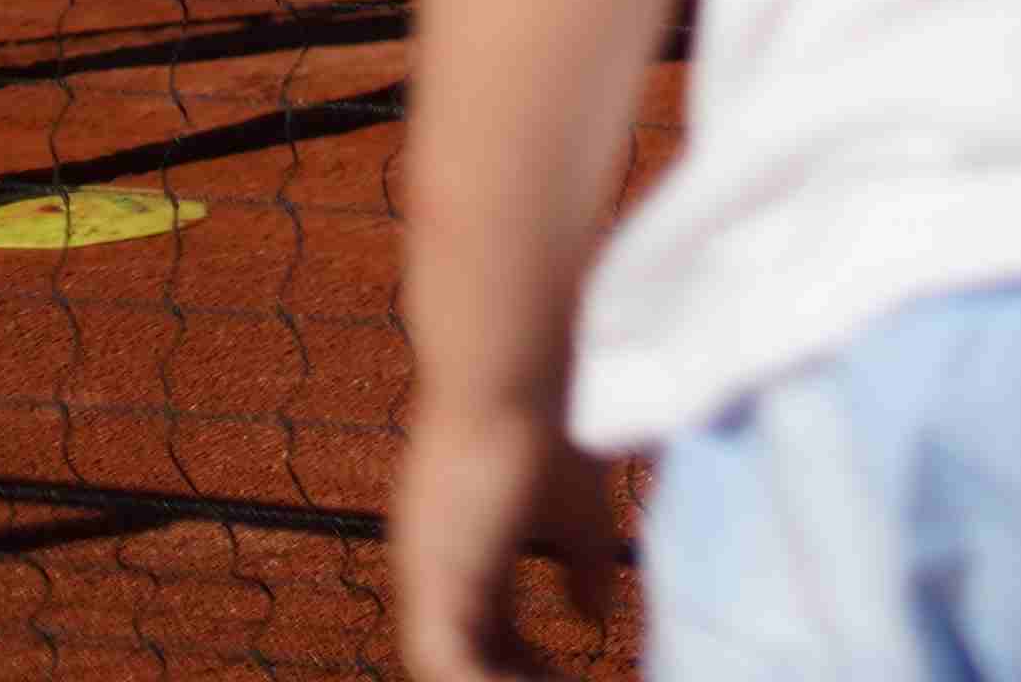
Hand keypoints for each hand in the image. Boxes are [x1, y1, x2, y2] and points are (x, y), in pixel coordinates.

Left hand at [387, 401, 616, 681]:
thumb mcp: (581, 509)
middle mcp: (434, 571)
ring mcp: (426, 576)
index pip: (488, 632)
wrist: (518, 370)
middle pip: (465, 656)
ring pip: (451, 666)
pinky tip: (545, 681)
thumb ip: (583, 564)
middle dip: (518, 677)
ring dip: (502, 680)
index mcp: (464, 554)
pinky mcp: (431, 581)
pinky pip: (447, 662)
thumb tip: (594, 617)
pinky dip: (487, 681)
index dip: (526, 664)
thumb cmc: (552, 418)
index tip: (571, 676)